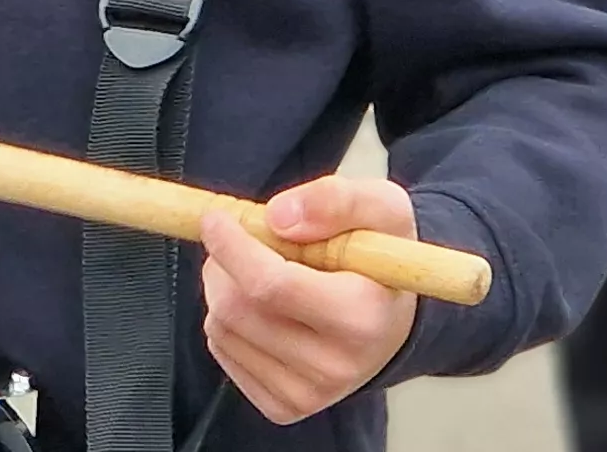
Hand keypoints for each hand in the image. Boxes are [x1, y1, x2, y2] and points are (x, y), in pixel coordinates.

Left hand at [199, 175, 429, 424]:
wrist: (391, 319)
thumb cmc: (380, 258)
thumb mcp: (381, 208)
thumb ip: (335, 200)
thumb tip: (277, 217)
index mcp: (361, 317)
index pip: (271, 285)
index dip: (232, 247)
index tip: (215, 219)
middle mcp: (335, 366)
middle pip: (237, 308)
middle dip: (222, 263)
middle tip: (235, 238)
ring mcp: (308, 394)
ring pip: (222, 328)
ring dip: (221, 287)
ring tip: (256, 270)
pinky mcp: (284, 407)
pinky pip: (222, 351)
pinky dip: (227, 319)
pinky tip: (260, 306)